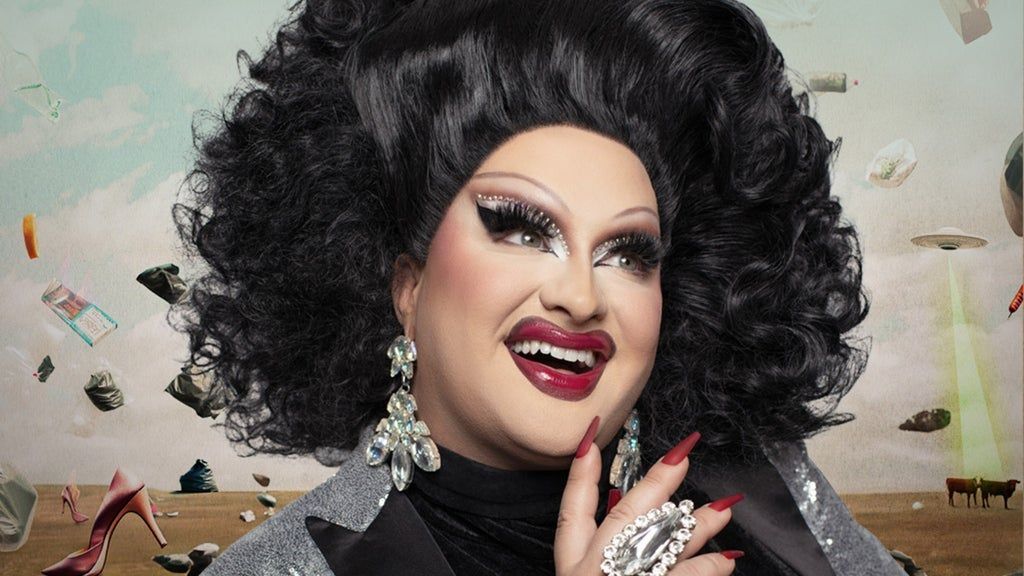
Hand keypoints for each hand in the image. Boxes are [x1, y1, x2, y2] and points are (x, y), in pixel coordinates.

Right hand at [555, 417, 741, 574]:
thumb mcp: (586, 573)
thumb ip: (602, 546)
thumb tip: (619, 504)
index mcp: (573, 564)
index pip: (571, 512)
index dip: (580, 473)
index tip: (591, 434)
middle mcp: (596, 570)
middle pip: (626, 518)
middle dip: (656, 484)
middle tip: (684, 455)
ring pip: (666, 544)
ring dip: (699, 524)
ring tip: (726, 507)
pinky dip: (710, 566)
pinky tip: (729, 558)